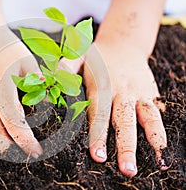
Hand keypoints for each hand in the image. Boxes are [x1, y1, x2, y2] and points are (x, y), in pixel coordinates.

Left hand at [61, 42, 166, 176]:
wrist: (124, 43)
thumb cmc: (97, 55)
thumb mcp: (78, 54)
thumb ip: (66, 66)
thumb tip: (50, 80)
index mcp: (102, 85)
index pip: (99, 113)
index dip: (98, 134)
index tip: (98, 155)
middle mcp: (122, 92)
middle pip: (124, 121)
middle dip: (125, 146)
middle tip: (126, 169)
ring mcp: (138, 93)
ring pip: (146, 118)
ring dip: (151, 140)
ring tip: (156, 162)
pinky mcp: (150, 94)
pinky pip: (157, 114)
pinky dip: (161, 131)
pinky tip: (162, 148)